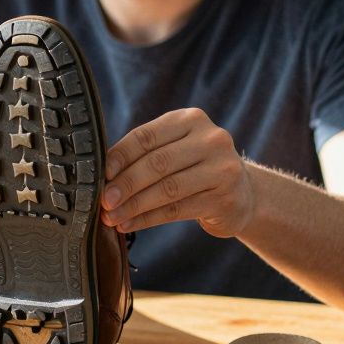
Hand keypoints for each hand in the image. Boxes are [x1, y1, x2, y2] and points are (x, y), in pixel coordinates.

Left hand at [100, 108, 255, 237]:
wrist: (243, 193)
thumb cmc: (196, 168)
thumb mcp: (176, 149)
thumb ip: (145, 154)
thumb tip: (102, 174)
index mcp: (191, 119)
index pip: (147, 136)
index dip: (120, 156)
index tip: (100, 174)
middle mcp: (211, 140)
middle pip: (156, 163)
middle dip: (125, 184)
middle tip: (103, 201)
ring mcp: (222, 169)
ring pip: (166, 189)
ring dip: (133, 205)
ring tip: (111, 217)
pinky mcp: (224, 199)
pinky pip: (176, 210)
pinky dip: (147, 219)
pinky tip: (129, 224)